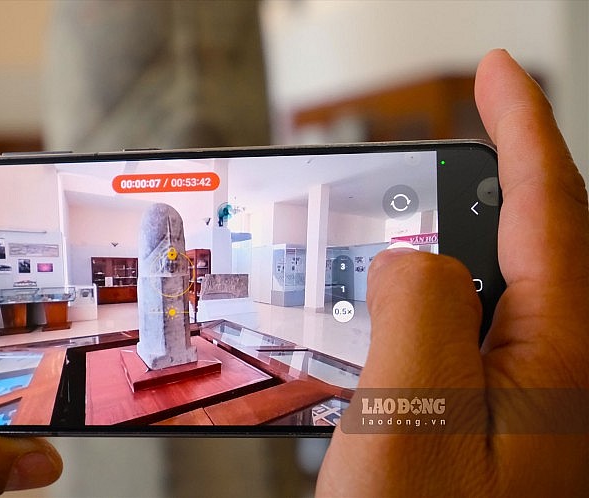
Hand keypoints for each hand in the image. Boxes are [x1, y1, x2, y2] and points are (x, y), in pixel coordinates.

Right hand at [317, 50, 588, 495]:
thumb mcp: (411, 411)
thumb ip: (417, 301)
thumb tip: (410, 258)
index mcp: (563, 358)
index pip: (550, 205)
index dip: (523, 126)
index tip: (498, 71)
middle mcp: (564, 376)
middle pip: (535, 246)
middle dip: (492, 190)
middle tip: (449, 157)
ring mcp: (536, 405)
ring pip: (494, 298)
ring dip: (444, 269)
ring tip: (395, 274)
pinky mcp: (501, 428)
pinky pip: (468, 344)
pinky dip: (429, 322)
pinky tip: (390, 346)